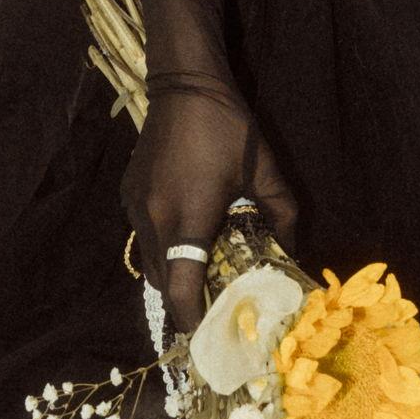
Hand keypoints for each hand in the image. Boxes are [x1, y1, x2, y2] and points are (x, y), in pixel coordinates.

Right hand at [123, 73, 300, 337]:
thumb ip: (282, 213)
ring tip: (200, 271)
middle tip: (212, 302)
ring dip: (171, 273)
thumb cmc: (227, 128)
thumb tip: (291, 250)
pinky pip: (143, 236)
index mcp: (187, 219)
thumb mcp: (264, 170)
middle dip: (183, 299)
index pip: (180, 289)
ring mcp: (135, 207)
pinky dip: (162, 247)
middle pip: (161, 282)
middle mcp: (153, 220)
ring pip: (150, 261)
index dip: (193, 317)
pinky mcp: (128, 193)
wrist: (183, 85)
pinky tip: (186, 233)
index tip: (207, 333)